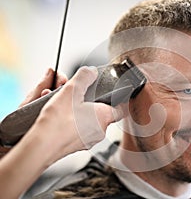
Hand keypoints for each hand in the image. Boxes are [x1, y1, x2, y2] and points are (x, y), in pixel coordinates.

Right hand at [0, 66, 122, 198]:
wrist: (41, 146)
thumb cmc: (58, 121)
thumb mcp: (71, 90)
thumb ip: (84, 77)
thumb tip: (91, 71)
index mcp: (104, 117)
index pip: (121, 109)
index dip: (116, 100)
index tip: (109, 95)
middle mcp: (100, 131)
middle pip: (103, 114)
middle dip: (93, 105)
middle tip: (81, 98)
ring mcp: (88, 141)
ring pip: (90, 124)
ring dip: (82, 115)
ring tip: (67, 108)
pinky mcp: (76, 147)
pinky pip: (80, 133)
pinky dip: (73, 125)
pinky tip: (61, 120)